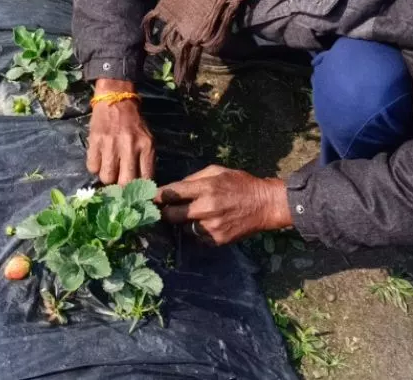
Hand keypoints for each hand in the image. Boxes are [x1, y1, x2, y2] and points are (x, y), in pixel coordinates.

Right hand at [86, 78, 154, 185]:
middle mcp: (129, 146)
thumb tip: (141, 187)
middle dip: (121, 187)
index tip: (135, 190)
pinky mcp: (95, 141)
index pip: (145, 179)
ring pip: (106, 178)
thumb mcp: (147, 140)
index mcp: (146, 146)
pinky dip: (95, 167)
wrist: (116, 100)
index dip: (139, 189)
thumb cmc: (134, 124)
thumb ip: (146, 161)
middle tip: (119, 182)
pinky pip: (92, 167)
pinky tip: (99, 159)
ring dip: (107, 177)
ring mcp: (111, 144)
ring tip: (109, 168)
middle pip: (125, 183)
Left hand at [155, 165, 290, 245]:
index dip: (156, 196)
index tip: (147, 198)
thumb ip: (193, 179)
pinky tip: (205, 223)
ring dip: (183, 223)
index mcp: (206, 188)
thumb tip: (173, 188)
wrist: (265, 205)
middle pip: (171, 215)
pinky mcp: (217, 240)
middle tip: (162, 210)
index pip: (171, 193)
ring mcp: (211, 227)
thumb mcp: (217, 171)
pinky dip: (197, 231)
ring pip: (183, 228)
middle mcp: (206, 209)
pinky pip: (197, 237)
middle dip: (164, 212)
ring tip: (190, 215)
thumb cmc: (240, 184)